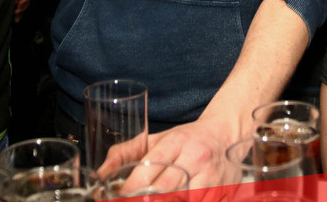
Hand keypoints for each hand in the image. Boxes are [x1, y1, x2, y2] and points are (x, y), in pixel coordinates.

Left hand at [99, 120, 237, 191]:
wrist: (226, 132)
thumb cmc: (187, 138)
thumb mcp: (157, 139)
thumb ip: (126, 153)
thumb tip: (100, 174)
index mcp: (177, 141)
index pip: (149, 170)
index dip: (130, 190)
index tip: (119, 198)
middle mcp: (196, 157)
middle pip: (165, 191)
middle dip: (144, 201)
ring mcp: (212, 176)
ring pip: (184, 201)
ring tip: (152, 201)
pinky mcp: (225, 190)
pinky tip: (179, 201)